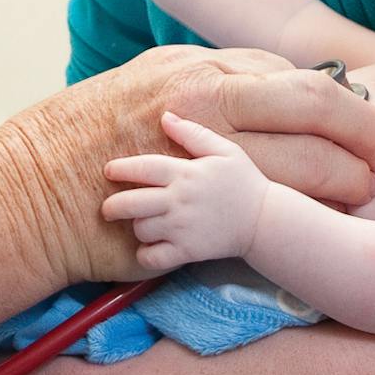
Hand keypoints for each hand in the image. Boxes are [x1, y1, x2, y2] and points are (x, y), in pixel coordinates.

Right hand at [0, 50, 374, 287]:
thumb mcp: (140, 84)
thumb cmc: (74, 141)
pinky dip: (307, 224)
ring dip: (348, 185)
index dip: (333, 103)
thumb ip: (203, 87)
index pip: (294, 73)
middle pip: (321, 104)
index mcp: (194, 67)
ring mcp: (203, 156)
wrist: (21, 197)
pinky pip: (275, 215)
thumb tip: (259, 93)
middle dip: (363, 134)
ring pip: (313, 165)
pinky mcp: (198, 210)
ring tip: (362, 202)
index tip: (346, 127)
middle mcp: (205, 99)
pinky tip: (317, 236)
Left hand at [103, 111, 267, 272]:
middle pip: (131, 203)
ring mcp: (183, 228)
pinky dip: (145, 256)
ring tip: (142, 224)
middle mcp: (179, 200)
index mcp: (186, 173)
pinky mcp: (188, 251)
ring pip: (141, 230)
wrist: (266, 221)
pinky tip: (150, 248)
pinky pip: (154, 258)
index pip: (143, 168)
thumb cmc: (243, 182)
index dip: (121, 168)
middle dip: (112, 206)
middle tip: (108, 209)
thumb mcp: (224, 150)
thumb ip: (192, 133)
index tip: (108, 171)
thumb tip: (165, 116)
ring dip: (136, 228)